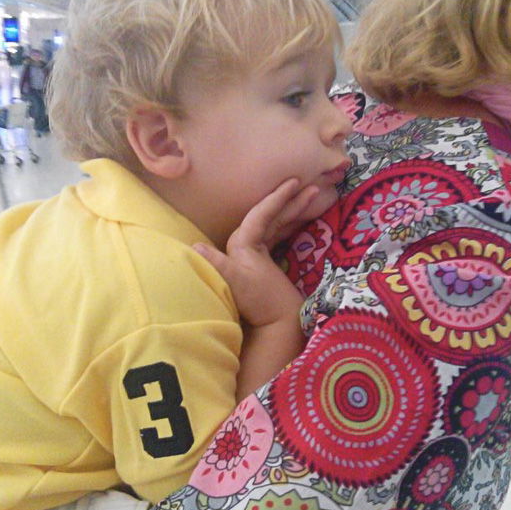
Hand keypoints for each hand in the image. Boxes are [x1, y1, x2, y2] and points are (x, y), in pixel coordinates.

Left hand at [193, 179, 313, 326]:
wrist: (275, 327)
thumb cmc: (258, 304)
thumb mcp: (236, 283)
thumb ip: (218, 265)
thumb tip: (194, 248)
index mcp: (241, 245)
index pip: (261, 214)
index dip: (278, 197)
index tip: (294, 182)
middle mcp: (247, 245)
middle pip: (272, 216)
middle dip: (292, 200)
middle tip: (313, 186)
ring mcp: (258, 253)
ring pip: (279, 223)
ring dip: (296, 209)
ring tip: (316, 193)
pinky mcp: (268, 262)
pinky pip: (282, 234)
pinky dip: (294, 223)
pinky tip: (305, 215)